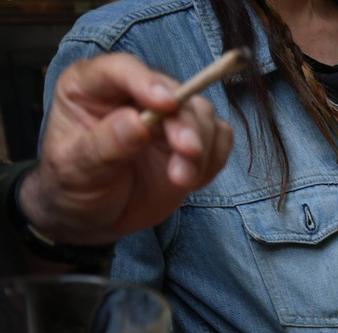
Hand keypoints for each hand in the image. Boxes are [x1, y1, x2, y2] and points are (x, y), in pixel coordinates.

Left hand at [21, 53, 232, 245]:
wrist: (95, 215)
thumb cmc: (74, 185)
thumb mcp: (76, 168)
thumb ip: (105, 145)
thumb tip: (137, 123)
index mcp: (93, 87)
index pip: (123, 70)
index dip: (146, 82)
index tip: (165, 104)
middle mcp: (134, 93)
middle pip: (174, 92)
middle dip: (186, 124)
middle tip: (188, 153)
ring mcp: (168, 115)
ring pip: (202, 114)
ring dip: (201, 148)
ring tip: (182, 180)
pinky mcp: (194, 137)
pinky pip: (220, 137)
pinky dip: (213, 159)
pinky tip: (191, 179)